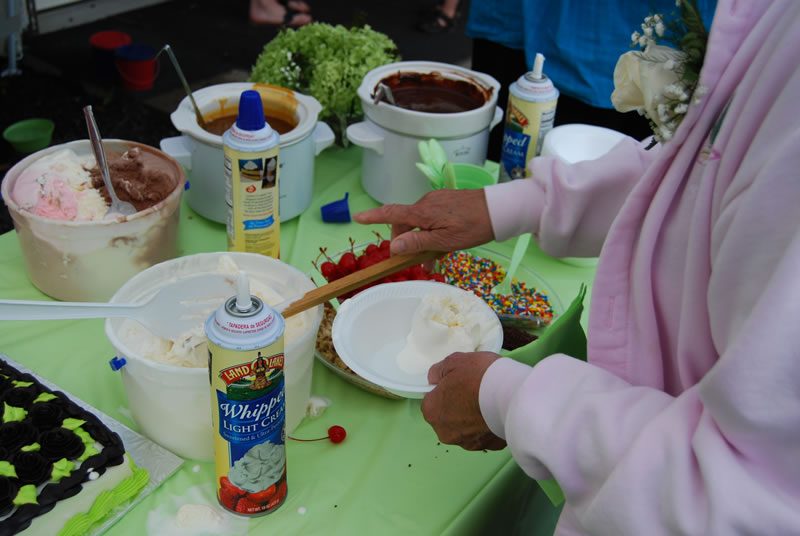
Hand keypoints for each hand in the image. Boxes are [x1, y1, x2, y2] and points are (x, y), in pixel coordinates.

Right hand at [353, 189, 494, 255]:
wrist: (500, 209)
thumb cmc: (473, 227)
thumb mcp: (445, 241)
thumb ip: (418, 243)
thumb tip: (393, 246)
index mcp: (422, 212)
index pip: (391, 213)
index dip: (373, 217)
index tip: (357, 217)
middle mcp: (426, 202)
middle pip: (405, 222)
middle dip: (406, 241)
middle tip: (419, 263)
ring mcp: (437, 199)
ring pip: (420, 221)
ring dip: (421, 239)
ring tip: (436, 258)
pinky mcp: (447, 200)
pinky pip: (431, 216)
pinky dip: (431, 230)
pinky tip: (444, 243)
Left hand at [421, 352, 506, 450]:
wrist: (512, 395)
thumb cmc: (479, 376)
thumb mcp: (454, 361)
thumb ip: (438, 371)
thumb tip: (434, 379)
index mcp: (432, 412)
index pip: (432, 401)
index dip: (444, 390)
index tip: (458, 383)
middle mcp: (445, 433)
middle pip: (447, 418)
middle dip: (457, 407)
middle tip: (473, 392)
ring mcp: (468, 443)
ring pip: (466, 429)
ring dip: (473, 419)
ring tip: (488, 402)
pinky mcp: (489, 447)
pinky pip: (485, 435)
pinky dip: (488, 426)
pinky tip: (498, 413)